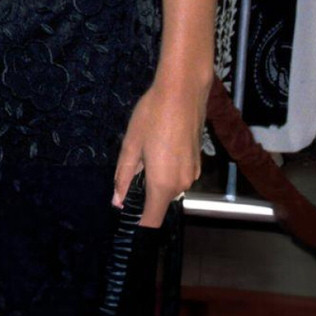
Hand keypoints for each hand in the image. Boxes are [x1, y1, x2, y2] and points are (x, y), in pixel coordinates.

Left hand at [113, 73, 207, 228]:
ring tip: (146, 152)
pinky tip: (159, 147)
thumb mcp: (131, 146)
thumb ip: (123, 177)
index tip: (126, 221)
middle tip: (131, 170)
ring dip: (156, 179)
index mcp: (162, 184)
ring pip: (170, 188)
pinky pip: (178, 175)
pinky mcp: (198, 162)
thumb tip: (117, 201)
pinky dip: (167, 170)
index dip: (139, 224)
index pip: (152, 220)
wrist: (183, 91)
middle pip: (160, 202)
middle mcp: (181, 184)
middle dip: (144, 194)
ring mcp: (193, 173)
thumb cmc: (152, 116)